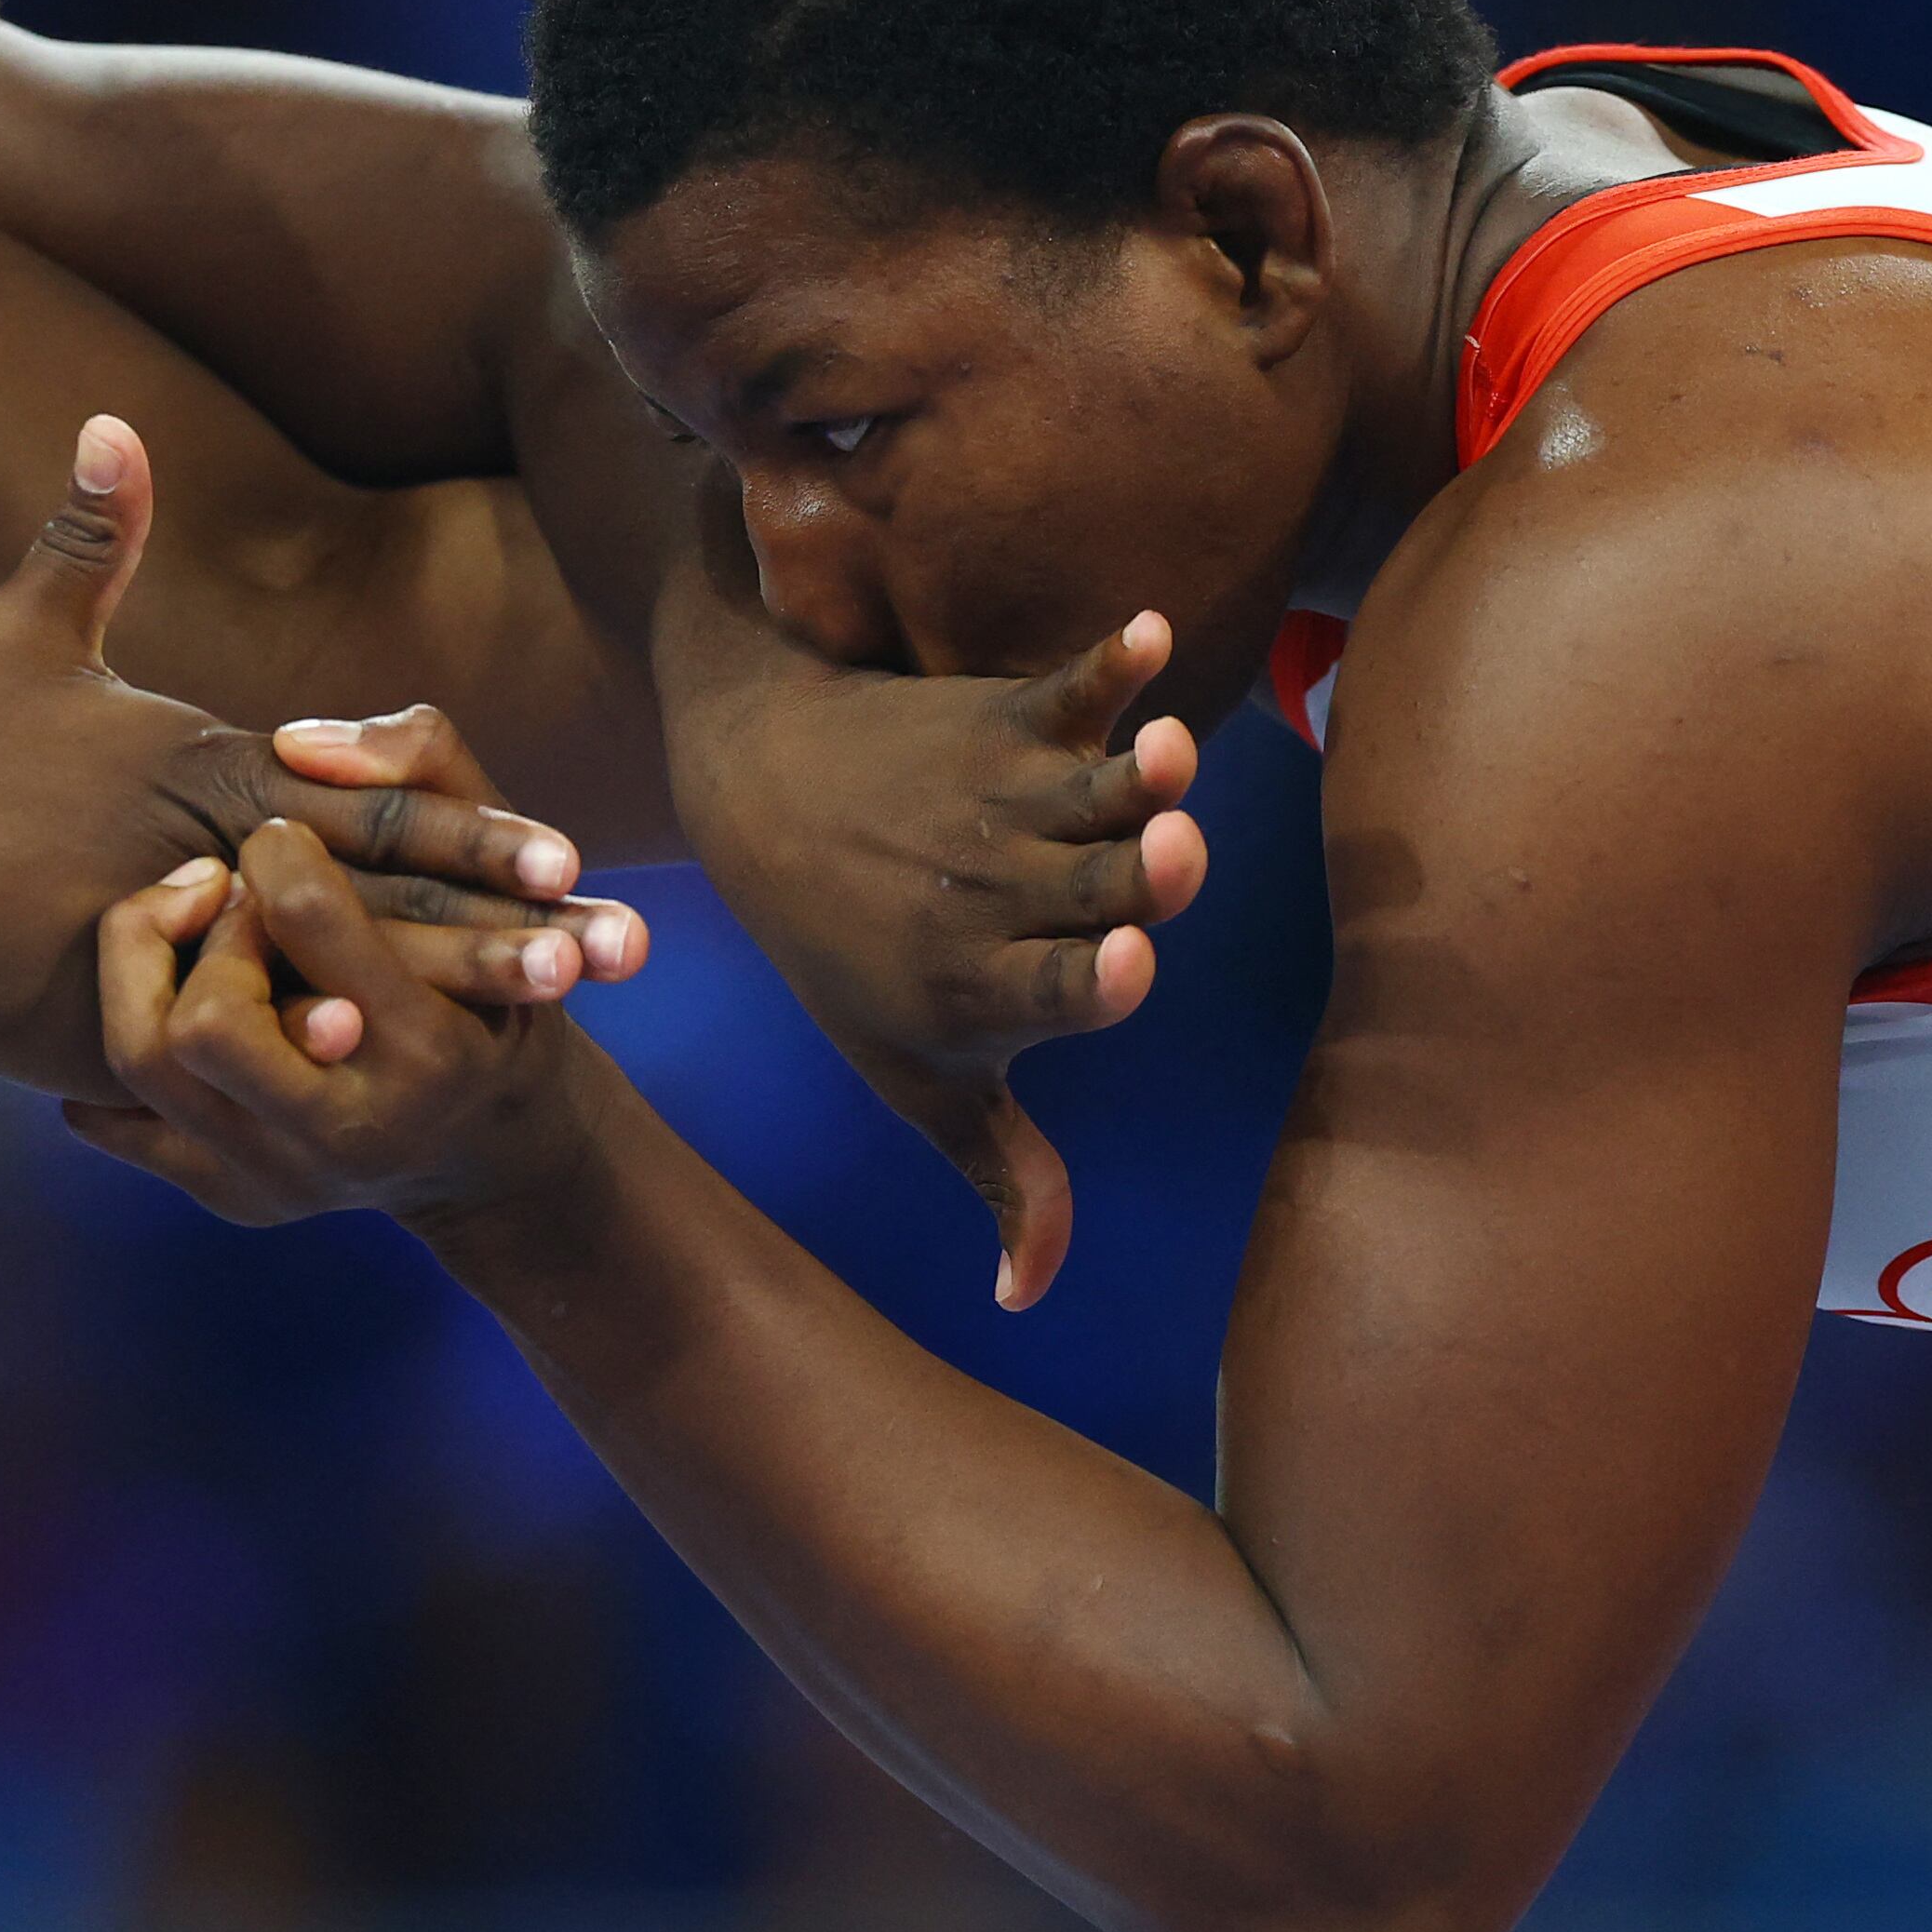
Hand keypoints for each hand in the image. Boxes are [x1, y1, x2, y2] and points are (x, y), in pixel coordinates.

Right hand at [0, 416, 639, 1090]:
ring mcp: (192, 968)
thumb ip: (87, 537)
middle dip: (515, 931)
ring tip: (560, 1022)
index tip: (572, 855)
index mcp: (213, 782)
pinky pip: (267, 1056)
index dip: (480, 832)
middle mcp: (222, 877)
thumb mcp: (19, 638)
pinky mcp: (146, 1035)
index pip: (377, 810)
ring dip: (463, 1001)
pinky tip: (427, 1094)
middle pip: (396, 906)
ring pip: (355, 986)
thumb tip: (112, 418)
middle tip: (618, 957)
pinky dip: (349, 1072)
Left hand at [65, 819, 620, 1227]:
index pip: (302, 917)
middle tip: (231, 895)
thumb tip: (292, 742)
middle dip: (205, 931)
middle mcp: (354, 1132)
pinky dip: (115, 1047)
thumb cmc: (499, 972)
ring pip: (144, 1061)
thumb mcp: (507, 866)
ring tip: (190, 934)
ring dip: (149, 971)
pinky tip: (153, 994)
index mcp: (432, 1047)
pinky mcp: (234, 1198)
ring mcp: (285, 1177)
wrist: (487, 1143)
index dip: (274, 850)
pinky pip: (114, 1118)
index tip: (278, 835)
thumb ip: (424, 769)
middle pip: (206, 1019)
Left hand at [665, 604, 1209, 1309]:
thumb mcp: (915, 1074)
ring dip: (1136, 767)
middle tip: (1173, 851)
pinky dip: (1103, 659)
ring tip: (1166, 744)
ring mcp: (1003, 800)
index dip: (1092, 978)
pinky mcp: (1006, 720)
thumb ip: (1004, 1174)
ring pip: (1089, 789)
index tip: (1127, 960)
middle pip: (1093, 885)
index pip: (1051, 989)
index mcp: (982, 984)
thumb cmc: (852, 959)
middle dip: (1140, 871)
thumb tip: (1026, 1299)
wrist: (759, 800)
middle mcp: (998, 891)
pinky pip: (1063, 685)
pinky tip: (1142, 631)